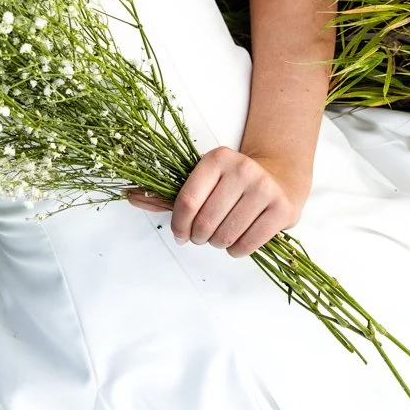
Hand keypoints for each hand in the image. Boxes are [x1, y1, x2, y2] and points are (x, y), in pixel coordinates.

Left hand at [123, 147, 310, 258]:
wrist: (280, 177)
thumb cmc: (231, 184)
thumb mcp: (202, 180)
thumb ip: (165, 193)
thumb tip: (128, 196)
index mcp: (217, 158)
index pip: (187, 200)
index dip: (178, 225)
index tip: (179, 235)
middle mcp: (242, 169)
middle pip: (205, 222)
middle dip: (198, 237)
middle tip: (202, 236)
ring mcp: (264, 189)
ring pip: (225, 236)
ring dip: (216, 244)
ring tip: (220, 236)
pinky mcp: (282, 210)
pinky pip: (247, 245)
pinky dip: (236, 251)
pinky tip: (237, 240)